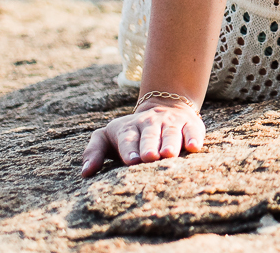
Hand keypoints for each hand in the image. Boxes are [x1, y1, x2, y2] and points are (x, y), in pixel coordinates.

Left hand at [80, 102, 205, 176]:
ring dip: (170, 142)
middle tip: (150, 157)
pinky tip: (194, 147)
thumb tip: (85, 172)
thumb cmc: (130, 134)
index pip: (128, 139)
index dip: (130, 149)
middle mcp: (150, 123)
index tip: (131, 161)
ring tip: (169, 154)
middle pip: (150, 135)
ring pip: (171, 132)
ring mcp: (171, 122)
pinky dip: (194, 137)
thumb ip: (94, 152)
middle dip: (150, 146)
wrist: (163, 107)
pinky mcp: (190, 123)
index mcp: (128, 128)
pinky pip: (193, 129)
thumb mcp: (107, 137)